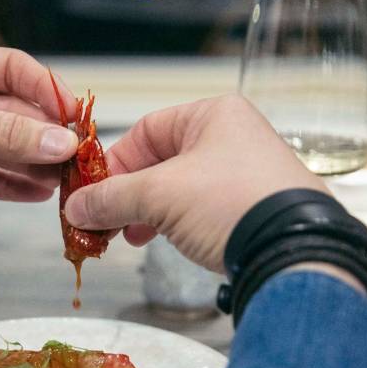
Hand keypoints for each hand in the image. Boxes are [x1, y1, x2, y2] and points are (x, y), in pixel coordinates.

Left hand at [0, 43, 77, 251]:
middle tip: (75, 159)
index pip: (13, 70)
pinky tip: (37, 195)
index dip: (47, 92)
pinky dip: (10, 186)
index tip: (75, 117)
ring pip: (3, 149)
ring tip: (64, 183)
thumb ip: (3, 133)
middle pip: (13, 114)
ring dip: (32, 165)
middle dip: (43, 136)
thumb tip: (60, 143)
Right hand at [64, 95, 328, 271]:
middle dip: (126, 193)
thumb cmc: (229, 203)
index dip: (113, 163)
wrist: (291, 252)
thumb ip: (111, 198)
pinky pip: (195, 206)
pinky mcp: (247, 205)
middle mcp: (230, 137)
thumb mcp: (159, 195)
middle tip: (103, 218)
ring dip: (144, 211)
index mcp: (212, 116)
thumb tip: (74, 209)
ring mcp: (241, 172)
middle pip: (158, 161)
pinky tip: (155, 240)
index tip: (91, 192)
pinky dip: (169, 221)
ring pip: (175, 187)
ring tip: (126, 236)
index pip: (145, 132)